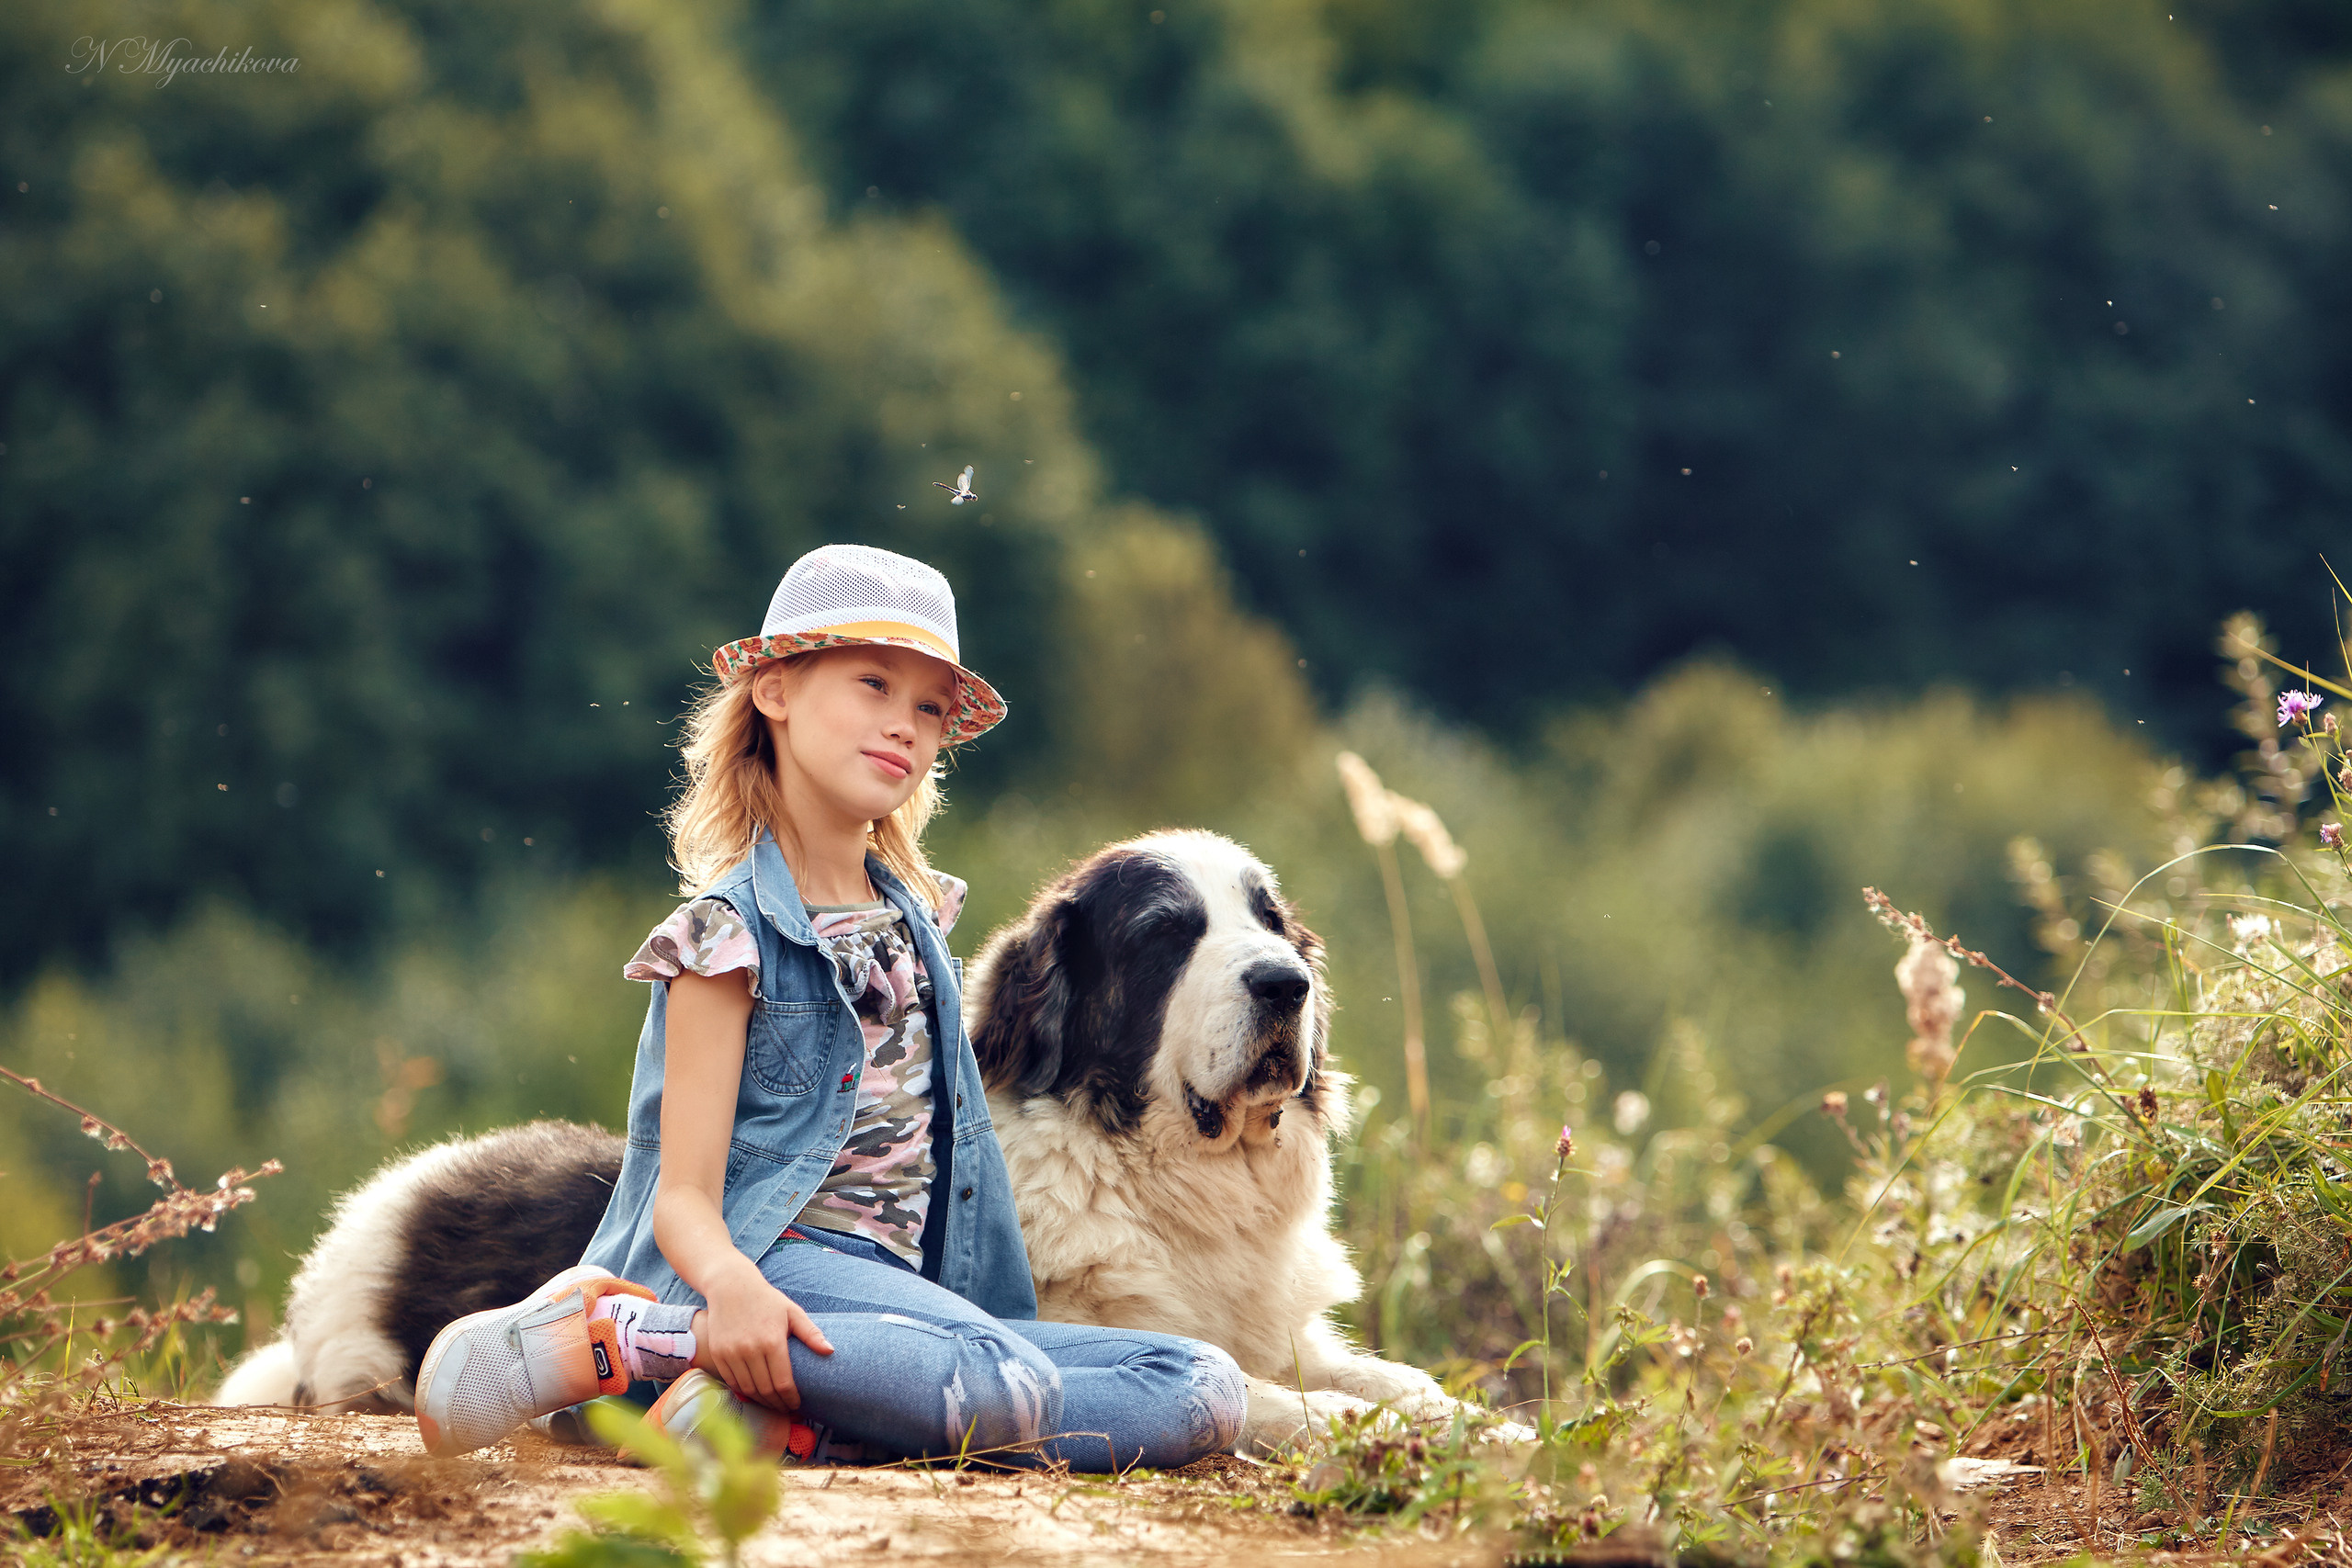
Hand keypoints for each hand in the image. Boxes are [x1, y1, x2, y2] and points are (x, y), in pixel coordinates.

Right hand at [696, 1267, 834, 1411]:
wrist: (731, 1287)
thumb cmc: (767, 1300)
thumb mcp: (792, 1312)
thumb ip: (811, 1333)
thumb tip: (831, 1351)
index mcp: (772, 1341)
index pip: (783, 1383)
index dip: (790, 1399)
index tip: (796, 1404)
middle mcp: (750, 1349)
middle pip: (766, 1390)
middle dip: (778, 1404)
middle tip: (786, 1408)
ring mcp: (732, 1353)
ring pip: (748, 1389)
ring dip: (761, 1401)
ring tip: (772, 1404)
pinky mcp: (718, 1354)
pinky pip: (732, 1382)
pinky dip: (743, 1392)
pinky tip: (754, 1394)